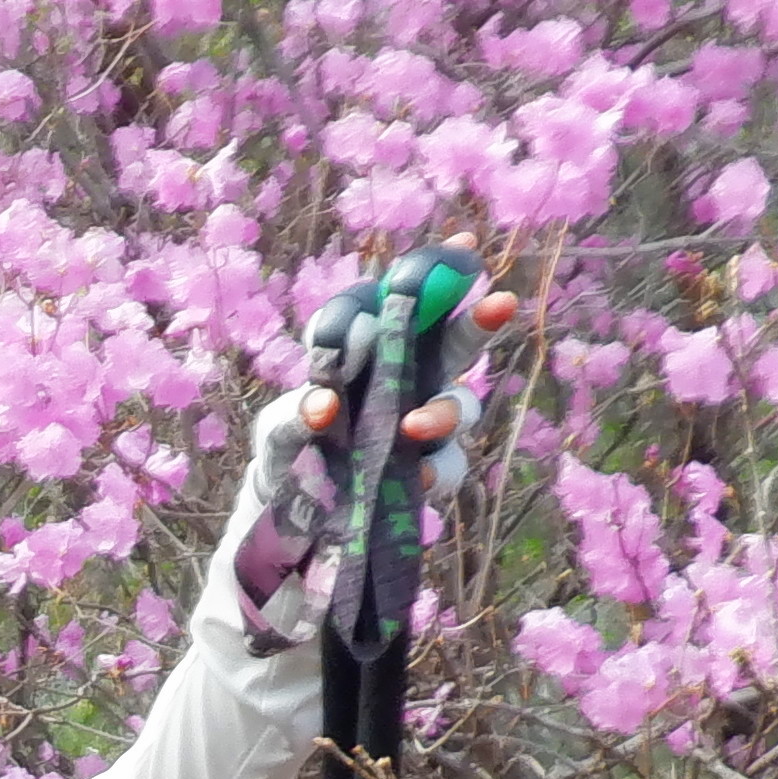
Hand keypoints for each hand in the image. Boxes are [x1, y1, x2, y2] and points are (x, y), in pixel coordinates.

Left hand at [221, 255, 519, 644]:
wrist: (287, 532)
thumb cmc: (286, 461)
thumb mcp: (277, 435)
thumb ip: (295, 415)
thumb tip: (325, 405)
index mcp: (368, 355)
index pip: (397, 307)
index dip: (429, 276)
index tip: (460, 246)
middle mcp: (404, 385)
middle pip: (451, 346)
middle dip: (476, 324)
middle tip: (500, 304)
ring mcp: (420, 433)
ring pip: (459, 407)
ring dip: (445, 411)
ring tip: (414, 427)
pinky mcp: (425, 482)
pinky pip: (447, 469)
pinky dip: (436, 471)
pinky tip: (420, 482)